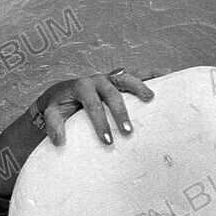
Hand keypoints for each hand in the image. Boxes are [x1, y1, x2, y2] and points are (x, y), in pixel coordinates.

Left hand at [35, 70, 153, 146]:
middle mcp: (96, 79)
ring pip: (126, 78)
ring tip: (151, 98)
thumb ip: (53, 125)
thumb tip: (58, 141)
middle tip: (128, 131)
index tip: (107, 141)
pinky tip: (165, 75)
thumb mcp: (50, 114)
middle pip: (112, 93)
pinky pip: (136, 75)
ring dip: (139, 87)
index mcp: (81, 86)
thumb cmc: (58, 106)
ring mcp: (109, 78)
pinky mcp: (118, 79)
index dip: (100, 122)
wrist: (61, 94)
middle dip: (121, 112)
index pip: (92, 104)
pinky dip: (150, 74)